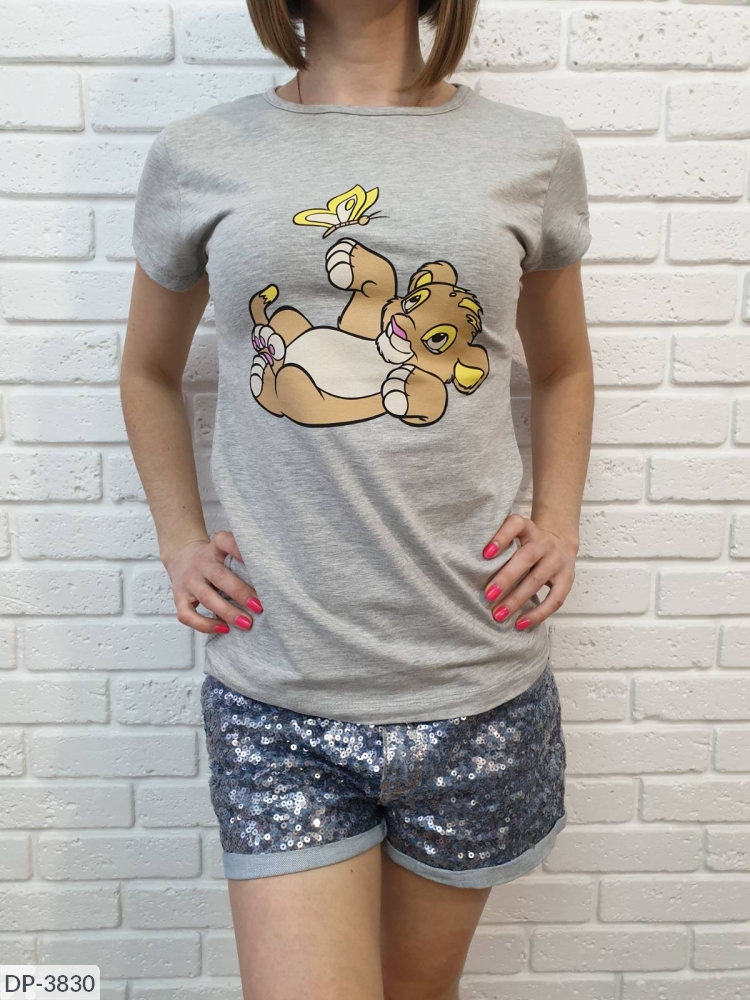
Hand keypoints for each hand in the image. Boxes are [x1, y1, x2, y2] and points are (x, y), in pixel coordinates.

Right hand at [162, 530, 262, 634]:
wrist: (181, 557)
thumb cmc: (212, 559)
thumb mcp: (225, 549)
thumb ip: (243, 557)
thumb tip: (273, 579)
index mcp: (214, 547)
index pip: (225, 542)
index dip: (239, 549)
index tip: (258, 562)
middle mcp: (200, 563)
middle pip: (219, 576)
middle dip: (240, 592)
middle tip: (259, 606)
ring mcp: (189, 581)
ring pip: (207, 598)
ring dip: (228, 612)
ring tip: (246, 623)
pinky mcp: (180, 598)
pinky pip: (188, 615)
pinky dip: (205, 625)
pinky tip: (223, 629)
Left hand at [482, 514, 577, 630]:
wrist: (561, 543)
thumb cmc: (526, 543)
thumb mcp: (516, 535)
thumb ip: (498, 544)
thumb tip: (467, 566)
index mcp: (528, 528)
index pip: (516, 524)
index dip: (501, 537)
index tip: (485, 553)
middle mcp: (544, 542)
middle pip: (525, 558)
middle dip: (505, 578)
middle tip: (487, 596)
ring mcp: (557, 561)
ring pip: (536, 581)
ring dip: (516, 600)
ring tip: (498, 615)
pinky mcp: (566, 579)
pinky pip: (555, 599)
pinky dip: (537, 614)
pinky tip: (520, 624)